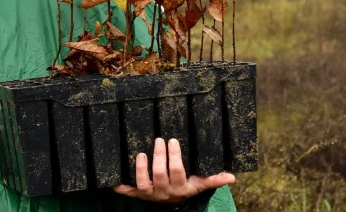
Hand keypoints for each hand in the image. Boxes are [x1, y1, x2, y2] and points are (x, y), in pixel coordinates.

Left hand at [113, 138, 234, 203]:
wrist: (172, 205)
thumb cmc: (185, 187)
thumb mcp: (199, 184)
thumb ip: (213, 180)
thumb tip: (232, 177)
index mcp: (179, 187)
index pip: (177, 172)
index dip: (174, 157)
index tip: (173, 141)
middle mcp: (163, 192)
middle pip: (159, 175)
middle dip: (159, 157)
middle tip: (158, 140)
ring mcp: (149, 193)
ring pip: (143, 183)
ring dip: (141, 169)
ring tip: (141, 153)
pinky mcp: (136, 194)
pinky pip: (127, 191)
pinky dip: (120, 186)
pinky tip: (113, 179)